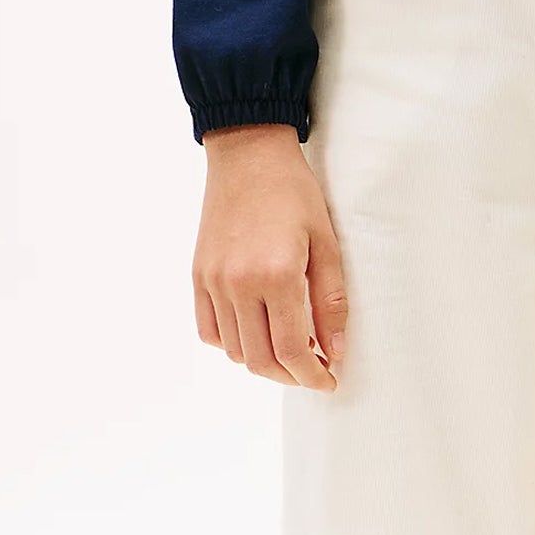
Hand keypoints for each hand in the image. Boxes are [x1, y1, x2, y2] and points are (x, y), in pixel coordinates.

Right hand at [193, 125, 343, 389]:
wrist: (247, 153)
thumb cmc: (294, 193)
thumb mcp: (326, 243)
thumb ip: (331, 302)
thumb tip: (336, 352)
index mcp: (275, 276)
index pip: (291, 351)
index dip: (312, 376)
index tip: (329, 381)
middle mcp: (238, 284)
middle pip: (260, 360)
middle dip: (290, 376)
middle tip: (313, 371)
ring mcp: (213, 281)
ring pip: (235, 351)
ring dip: (263, 362)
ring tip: (289, 349)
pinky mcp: (198, 276)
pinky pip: (210, 331)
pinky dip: (233, 344)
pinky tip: (256, 332)